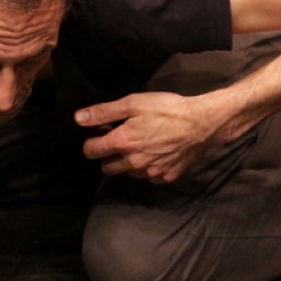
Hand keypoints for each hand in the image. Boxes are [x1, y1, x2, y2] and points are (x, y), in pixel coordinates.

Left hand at [75, 92, 217, 183]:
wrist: (202, 123)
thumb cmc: (167, 109)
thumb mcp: (133, 103)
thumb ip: (104, 112)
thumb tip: (78, 118)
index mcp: (123, 143)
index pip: (91, 151)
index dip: (91, 142)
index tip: (101, 134)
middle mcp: (134, 162)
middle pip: (107, 168)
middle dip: (108, 155)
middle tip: (121, 139)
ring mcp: (150, 173)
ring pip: (128, 173)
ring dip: (128, 162)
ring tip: (142, 144)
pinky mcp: (166, 178)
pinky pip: (148, 177)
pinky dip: (148, 168)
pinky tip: (157, 153)